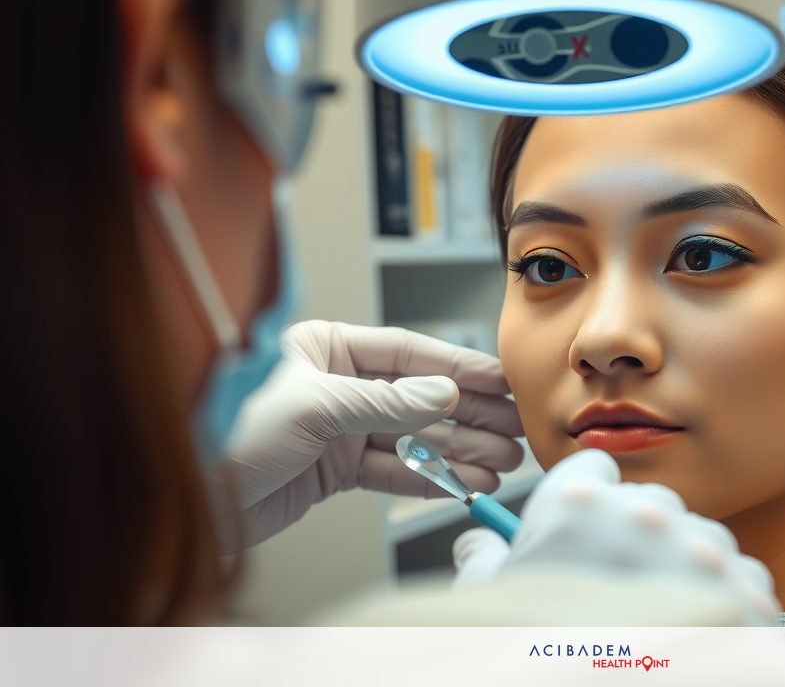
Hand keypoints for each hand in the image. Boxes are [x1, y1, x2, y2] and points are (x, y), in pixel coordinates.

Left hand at [226, 320, 523, 548]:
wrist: (203, 503)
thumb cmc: (235, 438)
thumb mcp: (316, 409)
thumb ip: (386, 402)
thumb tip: (445, 394)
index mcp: (327, 348)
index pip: (408, 352)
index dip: (459, 367)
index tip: (500, 380)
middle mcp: (339, 385)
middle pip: (420, 396)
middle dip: (471, 415)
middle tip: (513, 428)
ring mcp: (342, 428)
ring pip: (416, 437)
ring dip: (460, 451)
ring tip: (500, 463)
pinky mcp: (340, 469)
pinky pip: (398, 471)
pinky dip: (433, 478)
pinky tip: (465, 482)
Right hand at [452, 449, 780, 625]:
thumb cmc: (545, 654)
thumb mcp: (495, 606)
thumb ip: (484, 560)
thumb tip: (477, 543)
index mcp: (578, 503)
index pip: (593, 465)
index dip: (586, 500)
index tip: (585, 527)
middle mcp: (643, 514)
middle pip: (646, 502)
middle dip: (635, 536)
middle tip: (616, 586)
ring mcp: (699, 548)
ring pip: (695, 536)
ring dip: (681, 565)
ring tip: (657, 618)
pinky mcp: (742, 586)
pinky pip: (737, 574)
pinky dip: (722, 599)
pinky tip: (695, 629)